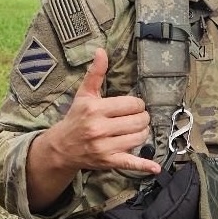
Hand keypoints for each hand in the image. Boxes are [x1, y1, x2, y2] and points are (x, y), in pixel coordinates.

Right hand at [28, 48, 160, 209]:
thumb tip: (101, 51)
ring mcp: (105, 147)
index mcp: (95, 109)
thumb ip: (95, 73)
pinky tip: (155, 168)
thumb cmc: (76, 118)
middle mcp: (99, 128)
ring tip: (135, 130)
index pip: (132, 104)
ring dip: (142, 133)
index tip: (133, 106)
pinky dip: (144, 166)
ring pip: (139, 137)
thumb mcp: (84, 94)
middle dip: (142, 118)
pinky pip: (130, 164)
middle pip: (139, 121)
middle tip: (136, 118)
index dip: (137, 104)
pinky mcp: (109, 162)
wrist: (62, 148)